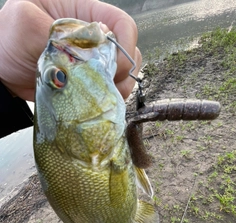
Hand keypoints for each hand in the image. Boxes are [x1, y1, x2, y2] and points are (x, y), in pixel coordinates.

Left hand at [0, 0, 141, 100]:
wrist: (0, 70)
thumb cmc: (8, 37)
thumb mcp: (25, 21)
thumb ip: (58, 32)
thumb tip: (89, 50)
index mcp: (83, 13)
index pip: (120, 24)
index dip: (124, 44)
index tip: (115, 64)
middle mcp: (93, 38)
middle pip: (127, 51)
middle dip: (122, 71)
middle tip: (105, 84)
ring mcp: (91, 62)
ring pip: (122, 73)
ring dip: (119, 87)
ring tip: (102, 95)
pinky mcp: (87, 82)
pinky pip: (107, 90)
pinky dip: (108, 98)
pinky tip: (97, 101)